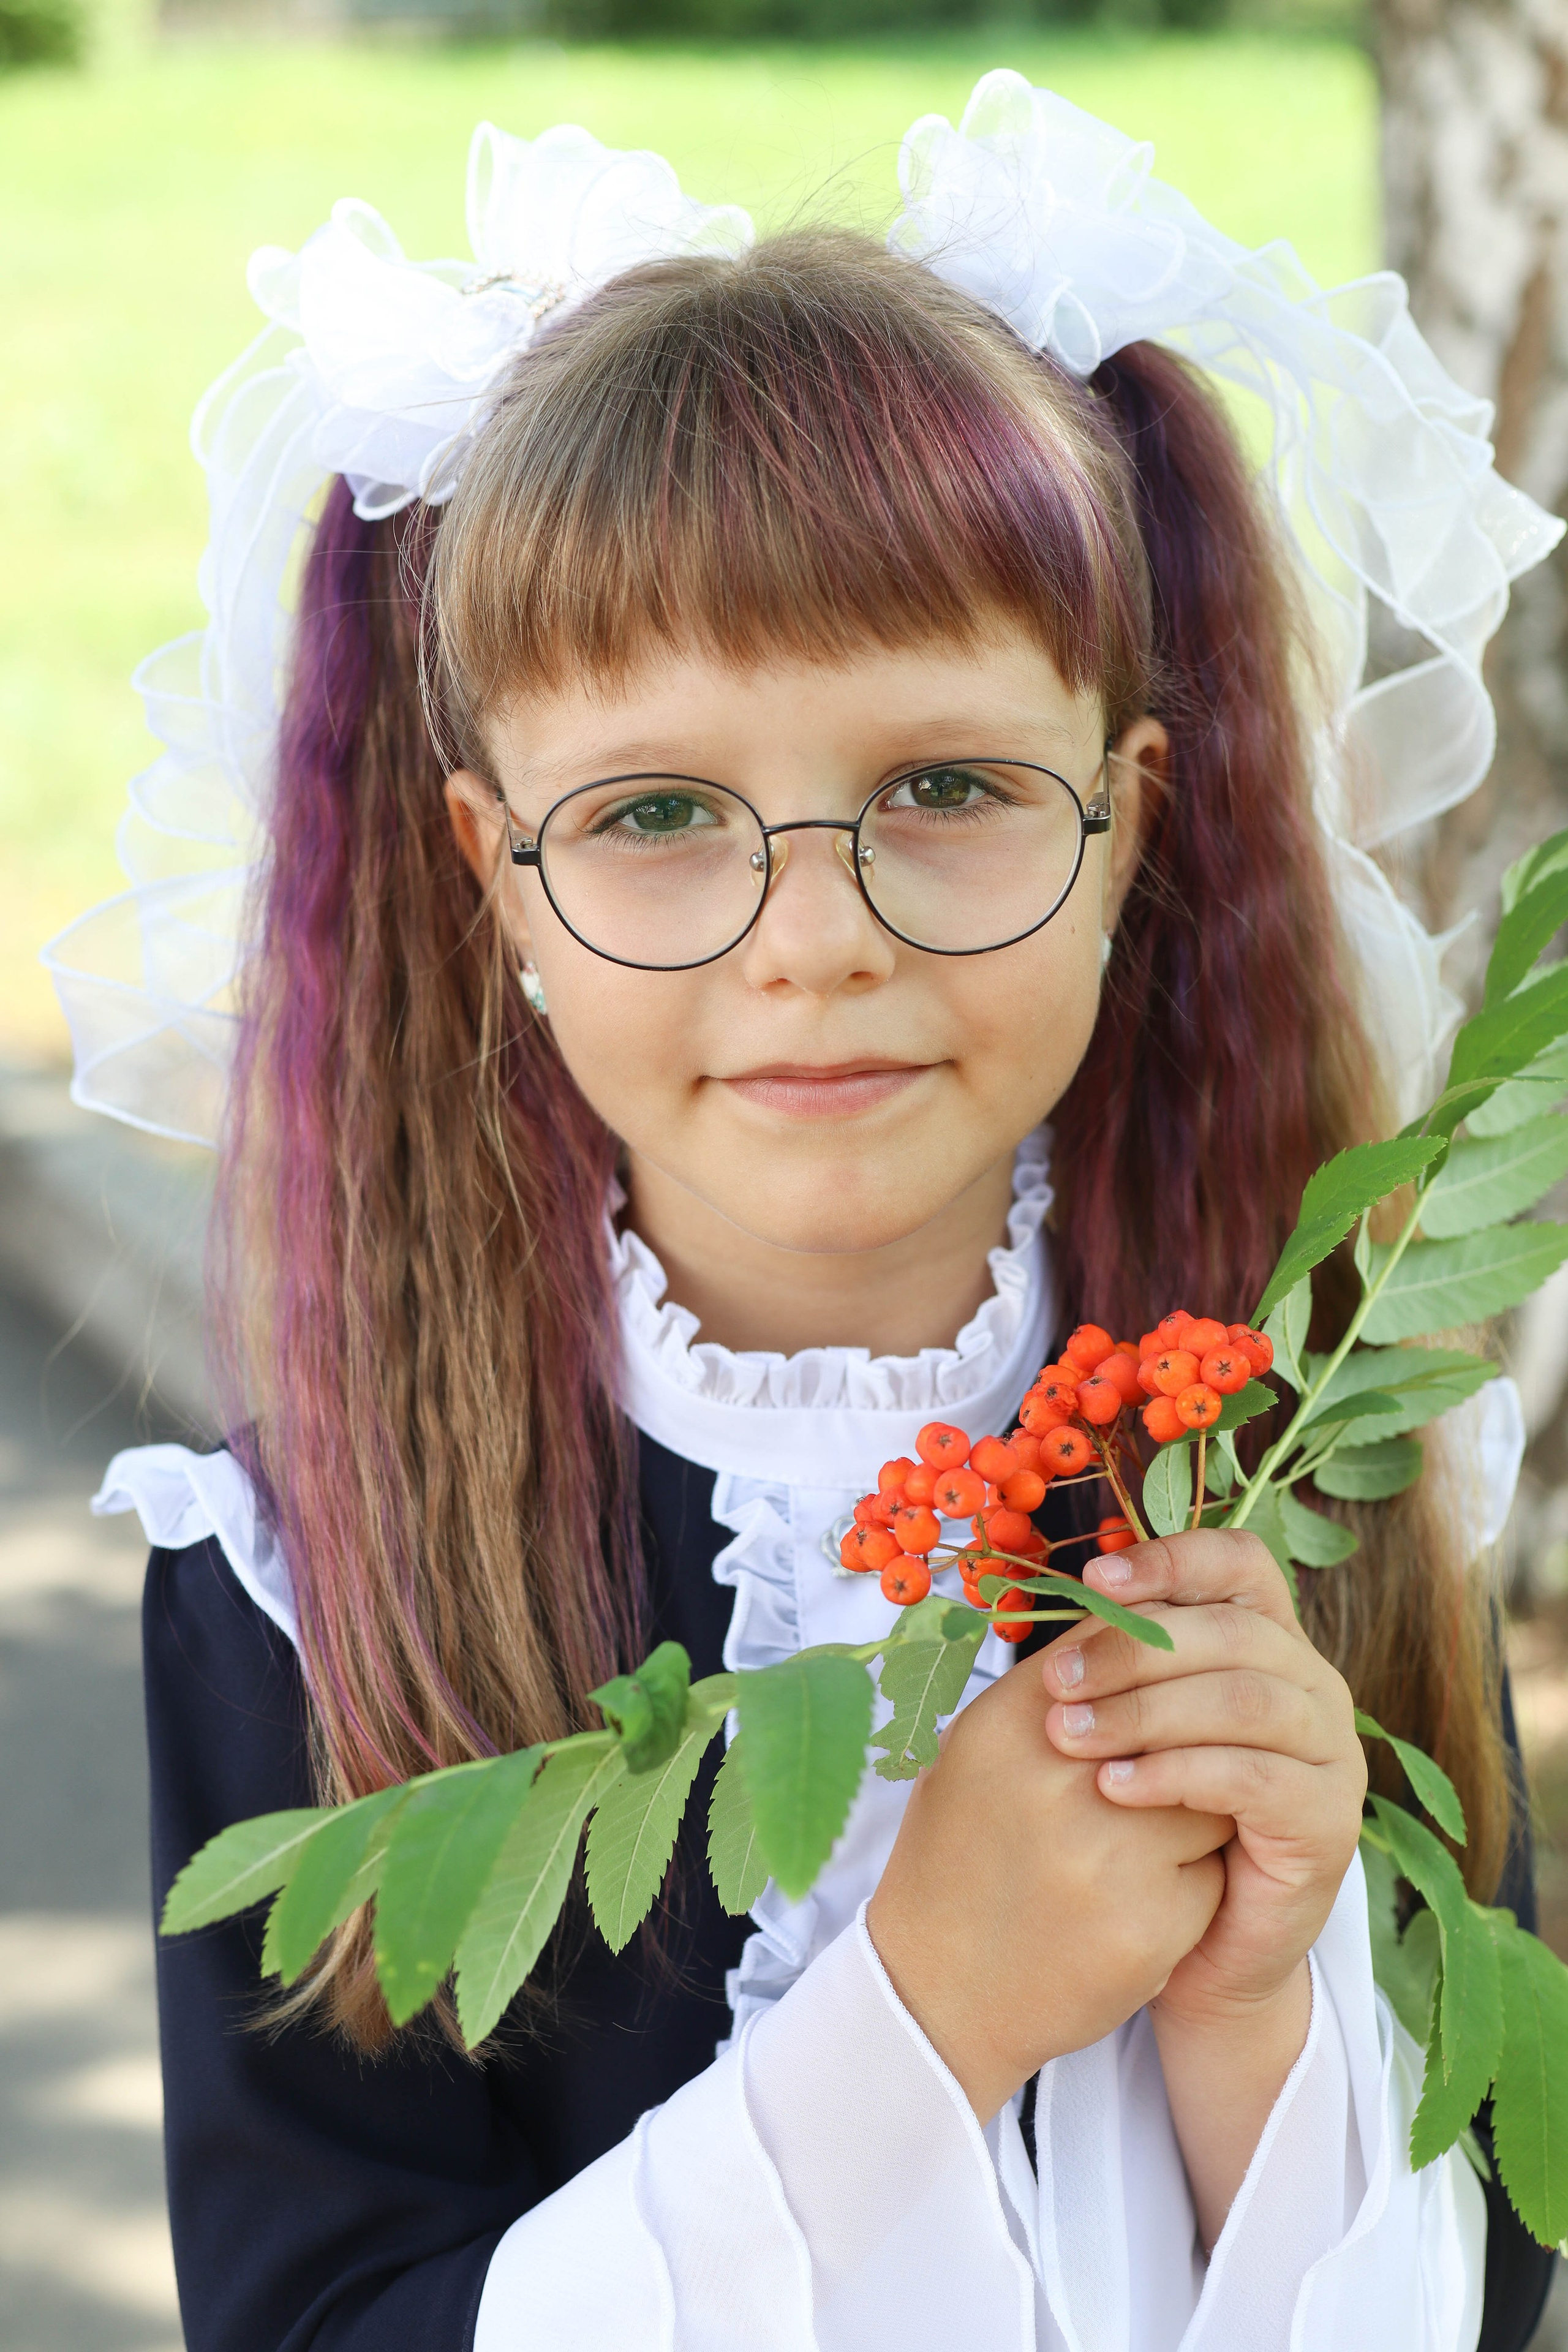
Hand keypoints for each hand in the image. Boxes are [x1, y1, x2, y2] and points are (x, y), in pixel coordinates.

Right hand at [866, 1649, 1231, 2123]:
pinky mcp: (1151, 1922)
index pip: (1120, 1646)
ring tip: (1145, 1840)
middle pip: (1180, 1711)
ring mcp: (1107, 1851)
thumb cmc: (962, 1856)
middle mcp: (1057, 1777)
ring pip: (1211, 1789)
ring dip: (1197, 1808)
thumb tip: (1135, 1623)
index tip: (1161, 1676)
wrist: (940, 1994)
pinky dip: (1196, 1883)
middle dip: (1183, 1735)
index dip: (1151, 1658)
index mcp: (1009, 1724)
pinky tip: (1142, 1902)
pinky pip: (1215, 1871)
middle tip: (1162, 1764)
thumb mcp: (978, 1753)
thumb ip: (1053, 1690)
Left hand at [1043, 1529, 1365, 2024]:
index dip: (1171, 1558)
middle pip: (1233, 1629)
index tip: (1094, 1581)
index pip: (1239, 1564)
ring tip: (1071, 1738)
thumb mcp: (1133, 1725)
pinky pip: (1255, 1776)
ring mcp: (1330, 1753)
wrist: (1198, 1949)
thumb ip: (1120, 1661)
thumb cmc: (1153, 1824)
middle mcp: (1312, 1686)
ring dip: (1147, 1710)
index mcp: (1268, 1642)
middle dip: (1134, 1647)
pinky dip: (1178, 1774)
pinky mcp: (1329, 1822)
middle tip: (1055, 1682)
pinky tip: (1115, 1787)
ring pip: (1244, 1698)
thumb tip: (1071, 1594)